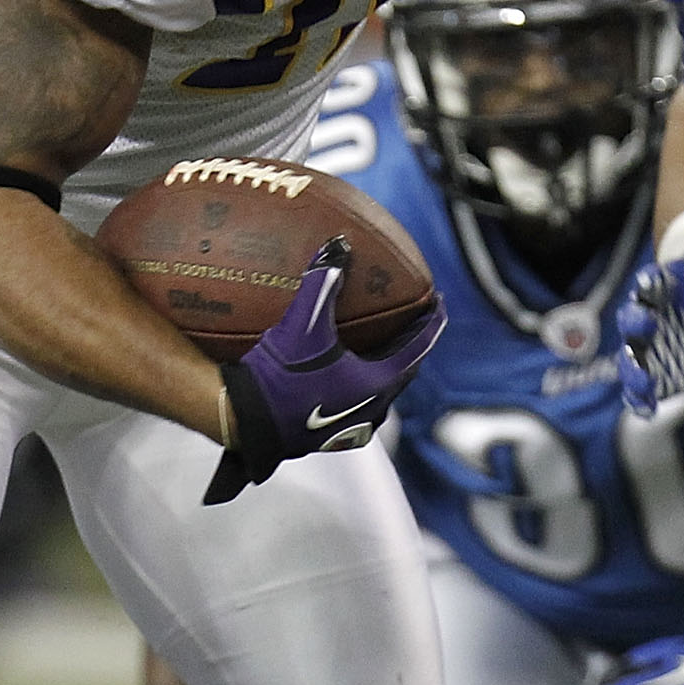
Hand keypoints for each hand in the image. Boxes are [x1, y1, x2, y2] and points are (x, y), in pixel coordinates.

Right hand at [206, 239, 443, 503]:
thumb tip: (339, 245)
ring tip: (382, 350)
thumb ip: (323, 281)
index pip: (417, 347)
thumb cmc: (279, 375)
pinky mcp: (328, 438)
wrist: (245, 421)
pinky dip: (359, 385)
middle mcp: (371, 410)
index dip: (429, 322)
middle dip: (411, 346)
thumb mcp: (303, 324)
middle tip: (414, 323)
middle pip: (403, 372)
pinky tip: (343, 377)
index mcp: (376, 383)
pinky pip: (357, 406)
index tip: (438, 303)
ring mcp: (351, 428)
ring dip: (385, 369)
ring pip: (381, 394)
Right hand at [616, 231, 683, 417]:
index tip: (655, 282)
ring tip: (644, 385)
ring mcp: (650, 344)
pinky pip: (641, 384)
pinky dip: (640, 397)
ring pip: (632, 357)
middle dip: (637, 323)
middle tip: (649, 326)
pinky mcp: (657, 367)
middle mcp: (650, 314)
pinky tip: (647, 409)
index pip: (650, 283)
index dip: (651, 284)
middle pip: (633, 319)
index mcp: (663, 286)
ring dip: (634, 371)